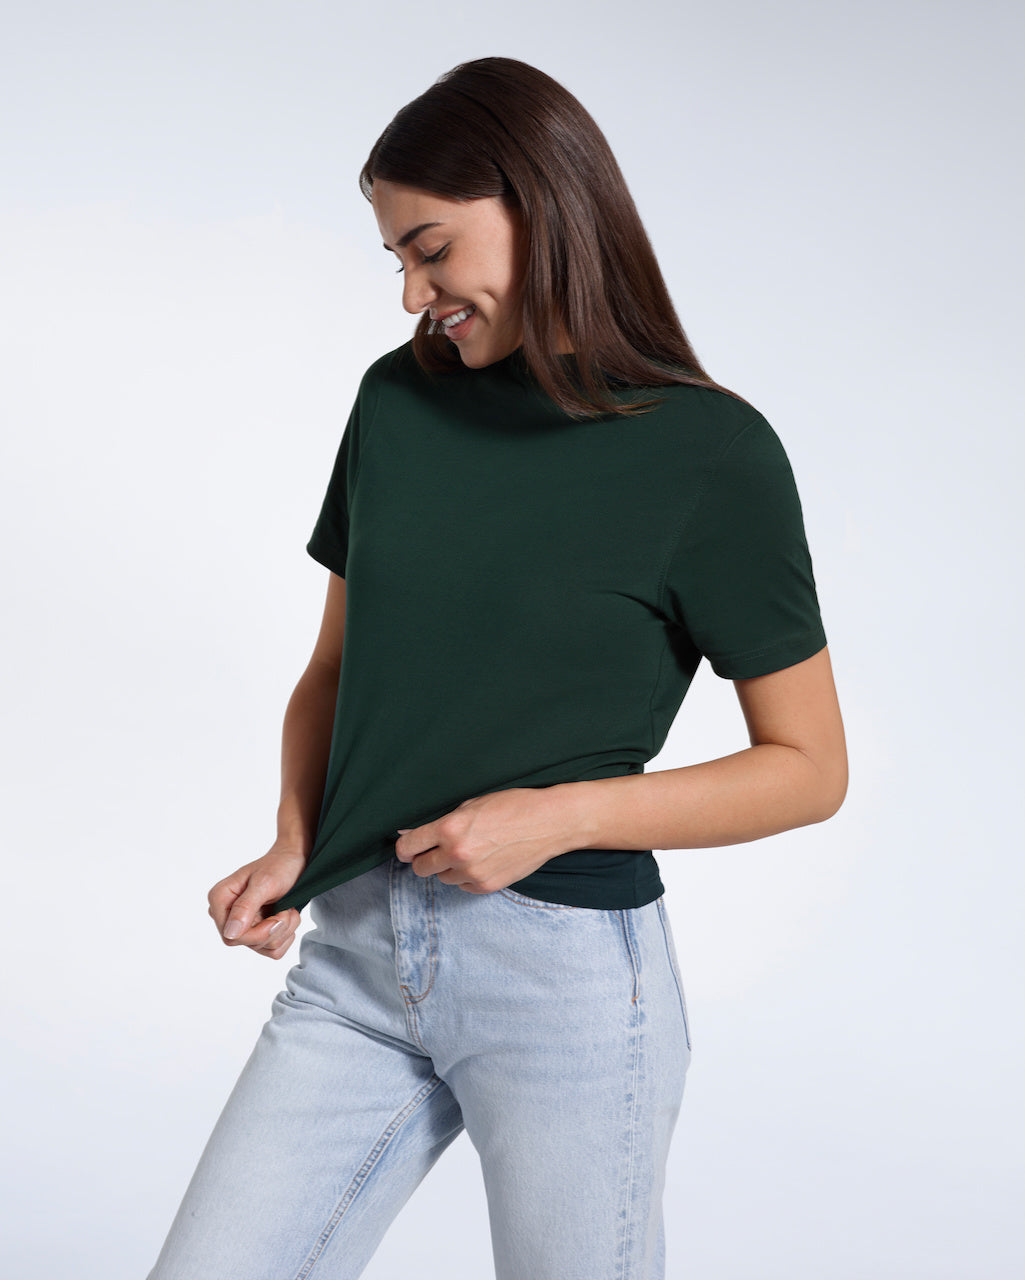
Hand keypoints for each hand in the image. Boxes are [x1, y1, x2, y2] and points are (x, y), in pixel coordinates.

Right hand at [207, 846, 305, 959]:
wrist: (295, 861)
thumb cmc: (279, 866)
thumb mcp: (264, 883)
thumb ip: (245, 906)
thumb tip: (230, 932)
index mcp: (220, 900)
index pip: (230, 936)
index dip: (257, 934)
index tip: (278, 918)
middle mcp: (227, 915)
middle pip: (247, 943)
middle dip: (274, 930)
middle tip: (286, 910)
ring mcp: (242, 924)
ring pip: (263, 947)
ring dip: (284, 930)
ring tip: (287, 909)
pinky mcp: (257, 931)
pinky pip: (272, 950)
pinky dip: (286, 935)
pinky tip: (287, 916)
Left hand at [394, 786, 578, 893]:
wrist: (549, 822)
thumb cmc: (513, 806)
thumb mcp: (472, 804)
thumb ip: (442, 822)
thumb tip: (413, 834)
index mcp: (450, 828)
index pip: (408, 846)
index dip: (404, 847)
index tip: (406, 848)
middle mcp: (458, 854)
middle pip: (421, 868)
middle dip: (424, 859)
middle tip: (437, 850)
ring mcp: (473, 873)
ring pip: (443, 878)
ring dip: (449, 868)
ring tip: (470, 851)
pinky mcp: (487, 886)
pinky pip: (464, 887)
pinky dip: (468, 877)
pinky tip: (484, 861)